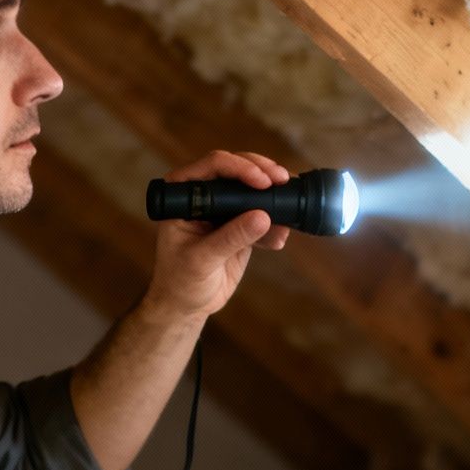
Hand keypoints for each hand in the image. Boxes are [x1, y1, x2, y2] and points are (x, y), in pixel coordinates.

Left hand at [143, 151, 292, 321]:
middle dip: (262, 173)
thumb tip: (262, 217)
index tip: (262, 181)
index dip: (240, 168)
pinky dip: (274, 224)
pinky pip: (262, 216)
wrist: (187, 304)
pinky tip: (280, 237)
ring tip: (289, 209)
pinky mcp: (239, 225)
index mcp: (183, 193)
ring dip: (273, 196)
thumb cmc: (181, 280)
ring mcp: (222, 209)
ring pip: (252, 189)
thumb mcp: (202, 259)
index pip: (213, 166)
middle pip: (236, 170)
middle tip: (282, 181)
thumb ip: (231, 237)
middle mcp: (203, 195)